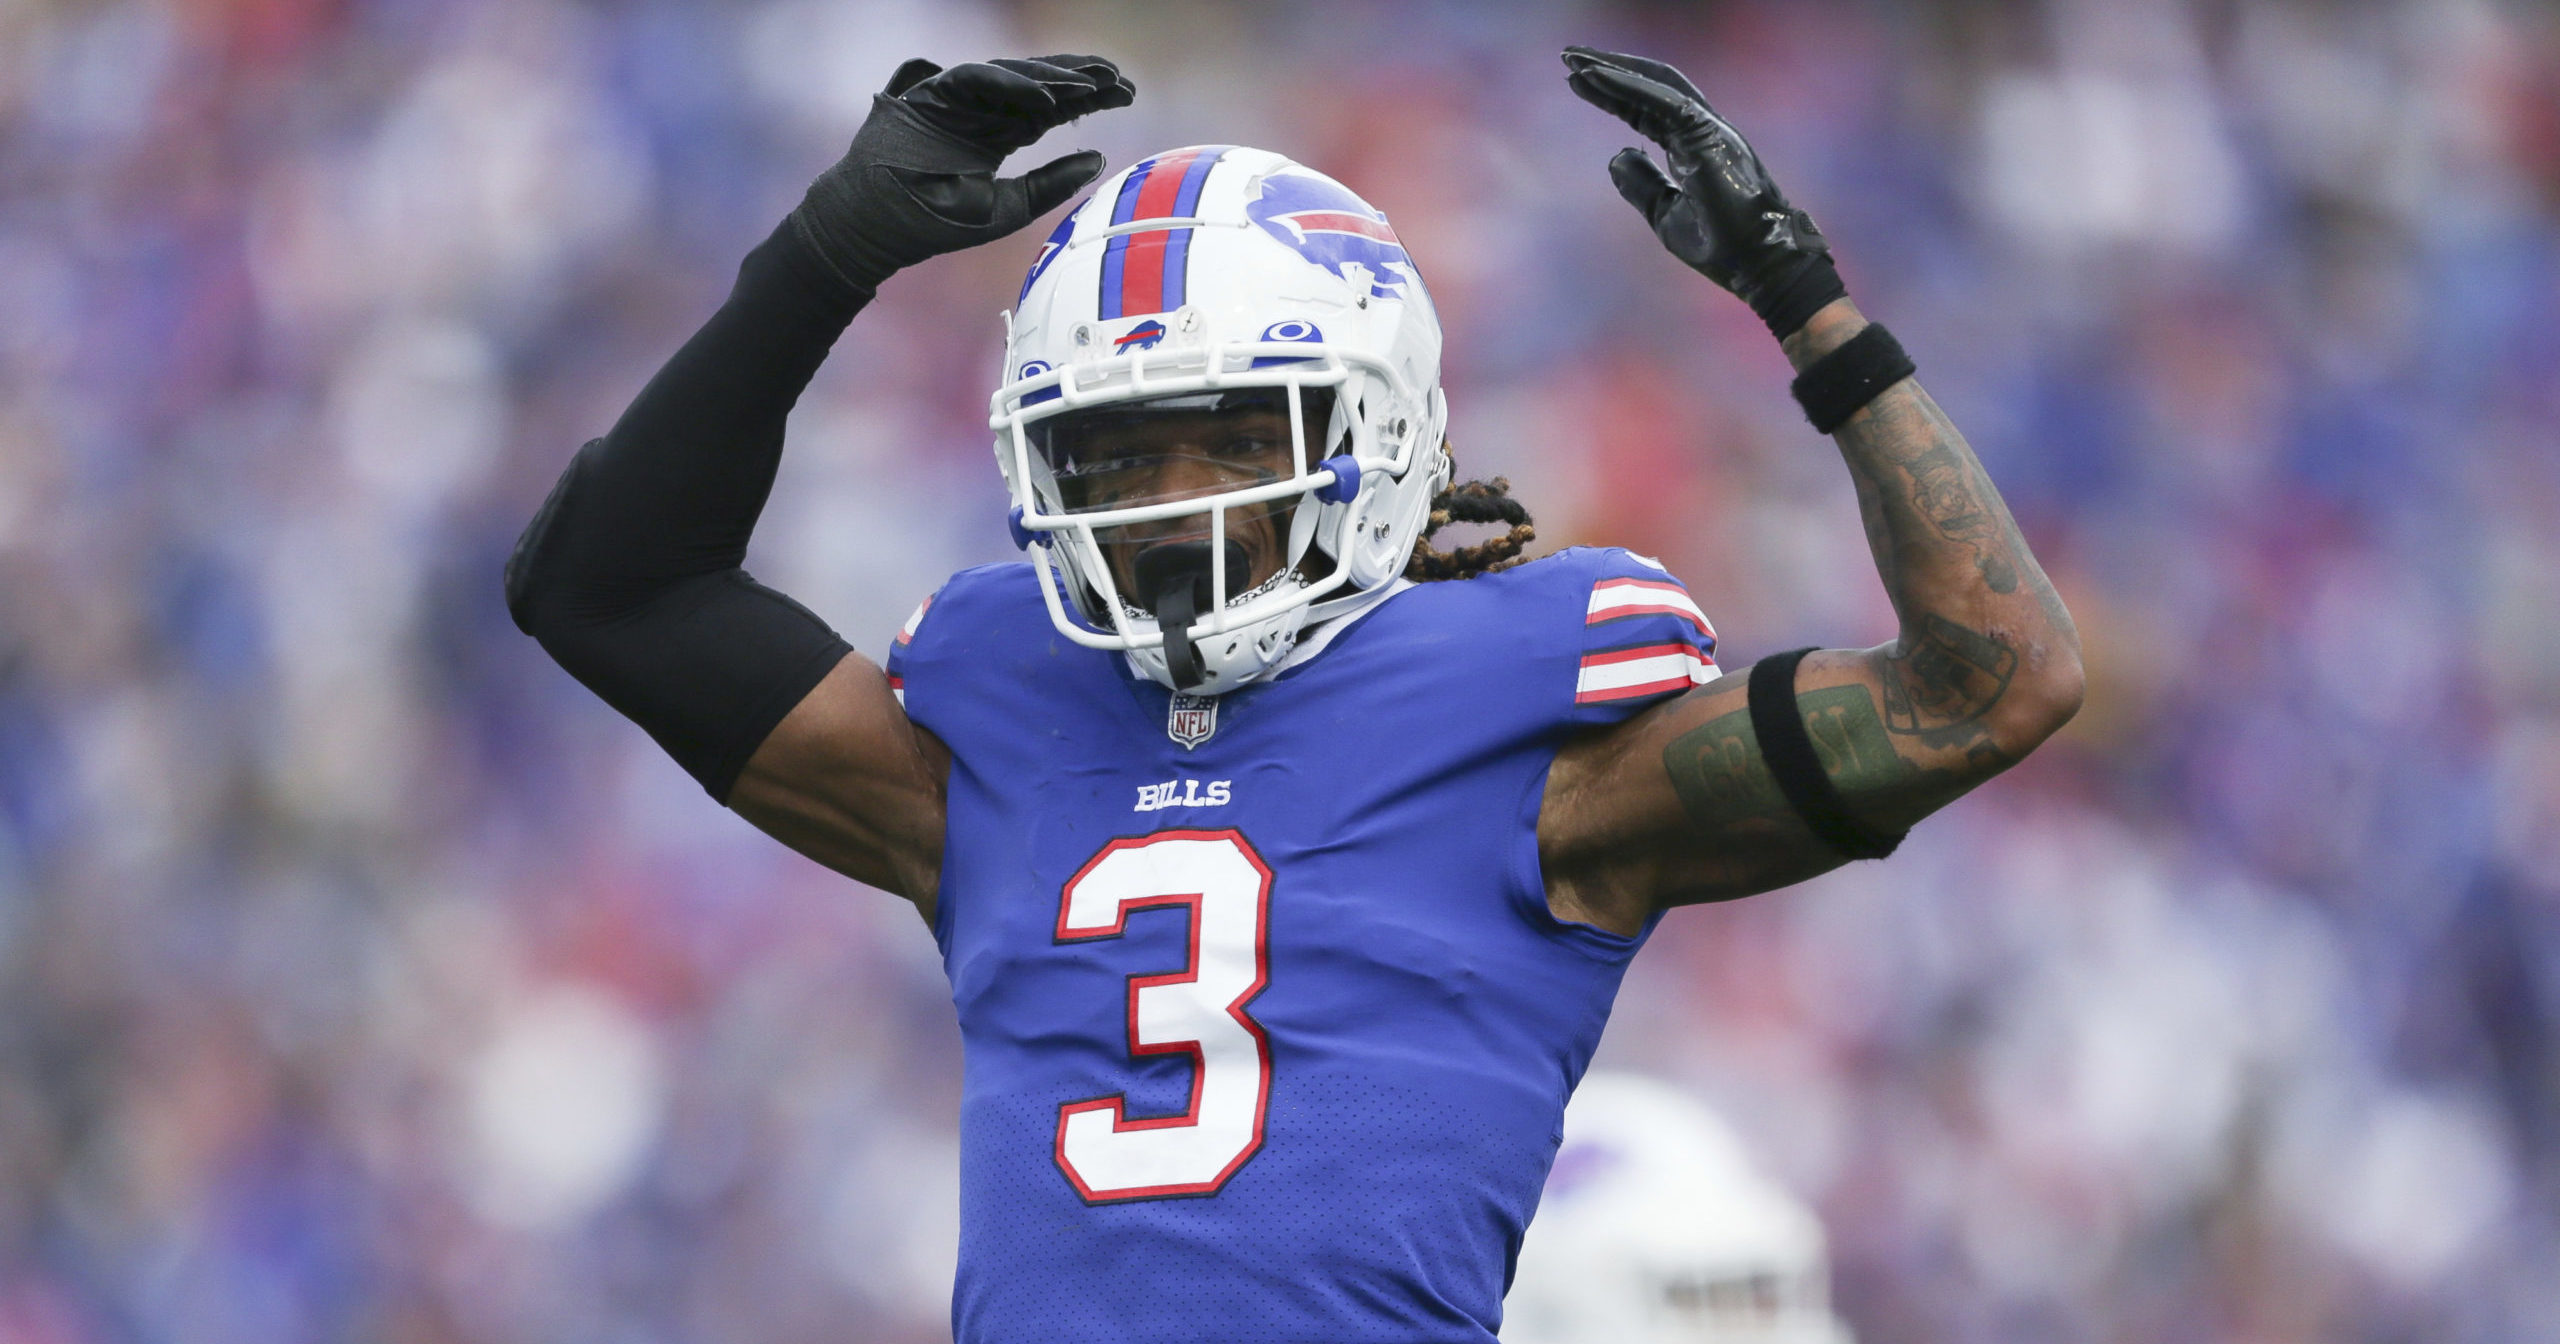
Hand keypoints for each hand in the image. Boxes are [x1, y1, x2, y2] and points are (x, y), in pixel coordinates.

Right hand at [791, 55, 1136, 291]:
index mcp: (997, 135)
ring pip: (1013, 75)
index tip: (1127, 95)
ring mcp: (956, 100)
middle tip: (1121, 79)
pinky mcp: (933, 94)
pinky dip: (1013, 85)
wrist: (878, 227)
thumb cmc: (936, 222)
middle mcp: (980, 112)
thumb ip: (1051, 183)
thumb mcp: (1009, 207)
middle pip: (1038, 85)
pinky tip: (1049, 97)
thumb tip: (1100, 158)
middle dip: (1080, 79)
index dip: (1088, 99)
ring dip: (1054, 77)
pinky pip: (978, 79)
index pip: (1050, 108)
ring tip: (1095, 83)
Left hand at [1561, 46, 1842, 337]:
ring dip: (1613, 70)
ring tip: (1574, 59)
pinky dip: (1627, 86)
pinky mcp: (1707, 134)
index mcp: (1695, 144)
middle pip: (1651, 85)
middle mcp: (1703, 128)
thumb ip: (1642, 184)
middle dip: (1610, 68)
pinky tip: (1595, 76)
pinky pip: (1661, 100)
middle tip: (1569, 57)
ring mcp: (1708, 128)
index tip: (1577, 81)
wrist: (1758, 266)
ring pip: (1655, 84)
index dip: (1614, 93)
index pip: (1648, 108)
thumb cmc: (1722, 246)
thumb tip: (1617, 156)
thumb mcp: (1665, 214)